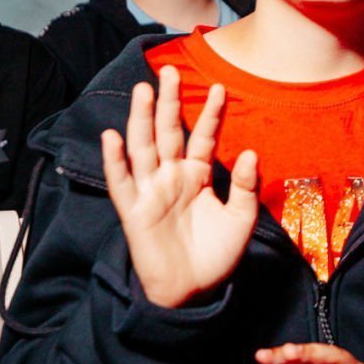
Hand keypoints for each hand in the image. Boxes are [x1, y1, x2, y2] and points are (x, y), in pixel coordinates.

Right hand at [101, 66, 259, 308]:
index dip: (211, 114)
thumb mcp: (241, 220)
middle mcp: (171, 178)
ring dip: (141, 120)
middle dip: (169, 103)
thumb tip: (251, 153)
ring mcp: (150, 192)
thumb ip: (246, 187)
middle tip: (168, 71)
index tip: (223, 88)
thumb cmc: (216, 255)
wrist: (193, 292)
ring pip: (143, 149)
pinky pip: (121, 183)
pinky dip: (115, 161)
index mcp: (197, 175)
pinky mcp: (133, 212)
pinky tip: (112, 138)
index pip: (203, 137)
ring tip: (143, 92)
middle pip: (168, 133)